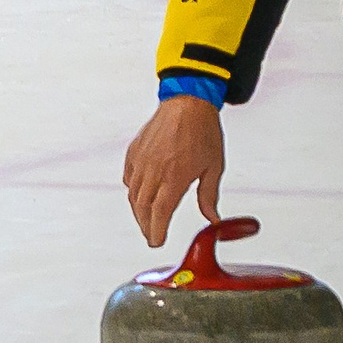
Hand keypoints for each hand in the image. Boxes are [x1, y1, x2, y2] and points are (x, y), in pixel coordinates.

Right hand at [122, 95, 225, 246]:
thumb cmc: (203, 131)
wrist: (189, 101)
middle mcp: (154, 170)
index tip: (157, 241)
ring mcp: (142, 160)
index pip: (159, 214)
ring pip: (133, 194)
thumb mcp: (213, 166)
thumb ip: (209, 196)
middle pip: (142, 208)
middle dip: (146, 226)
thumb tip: (213, 220)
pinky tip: (140, 194)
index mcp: (174, 176)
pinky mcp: (135, 151)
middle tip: (152, 234)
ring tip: (147, 219)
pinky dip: (133, 190)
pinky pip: (129, 177)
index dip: (156, 232)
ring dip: (139, 211)